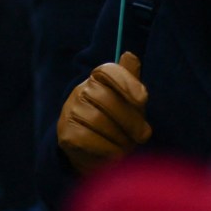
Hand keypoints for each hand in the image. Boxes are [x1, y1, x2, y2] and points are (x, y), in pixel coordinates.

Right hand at [57, 52, 151, 174]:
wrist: (95, 153)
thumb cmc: (117, 123)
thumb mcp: (129, 103)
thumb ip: (130, 81)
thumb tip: (130, 56)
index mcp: (97, 80)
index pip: (107, 71)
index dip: (125, 81)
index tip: (143, 99)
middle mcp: (81, 91)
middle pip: (105, 98)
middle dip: (130, 120)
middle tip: (144, 135)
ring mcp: (70, 111)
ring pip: (97, 120)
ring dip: (120, 138)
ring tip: (128, 146)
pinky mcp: (66, 133)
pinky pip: (88, 138)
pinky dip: (107, 149)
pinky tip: (115, 154)